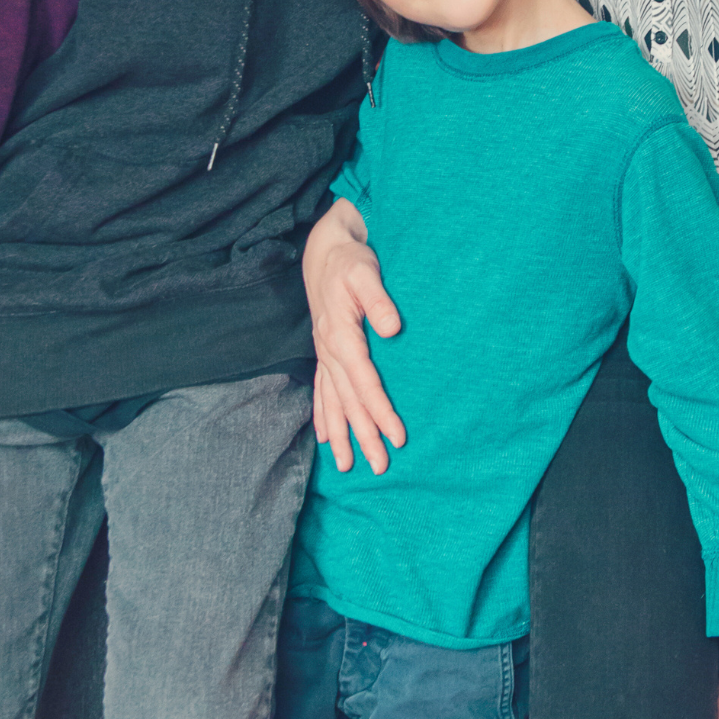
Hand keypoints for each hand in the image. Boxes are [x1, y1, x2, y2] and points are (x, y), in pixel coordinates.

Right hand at [303, 198, 405, 472]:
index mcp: (341, 336)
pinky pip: (321, 391)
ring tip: (349, 466)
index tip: (397, 436)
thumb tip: (393, 329)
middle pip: (348, 401)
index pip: (364, 383)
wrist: (326, 252)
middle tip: (380, 465)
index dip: (380, 411)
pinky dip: (324, 416)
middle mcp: (328, 351)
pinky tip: (327, 437)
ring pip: (333, 402)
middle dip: (363, 435)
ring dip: (342, 434)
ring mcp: (323, 354)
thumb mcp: (366, 273)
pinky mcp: (323, 352)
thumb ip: (378, 300)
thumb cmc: (351, 262)